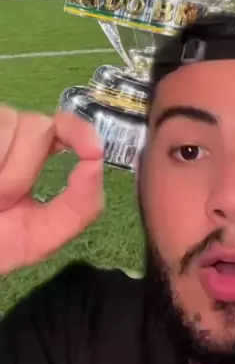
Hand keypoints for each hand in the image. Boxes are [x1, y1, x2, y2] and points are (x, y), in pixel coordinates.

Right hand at [0, 107, 103, 274]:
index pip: (63, 125)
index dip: (79, 130)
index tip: (90, 151)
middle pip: (38, 127)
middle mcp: (7, 134)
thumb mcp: (34, 239)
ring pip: (8, 124)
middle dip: (20, 172)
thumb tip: (96, 165)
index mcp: (31, 156)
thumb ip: (77, 209)